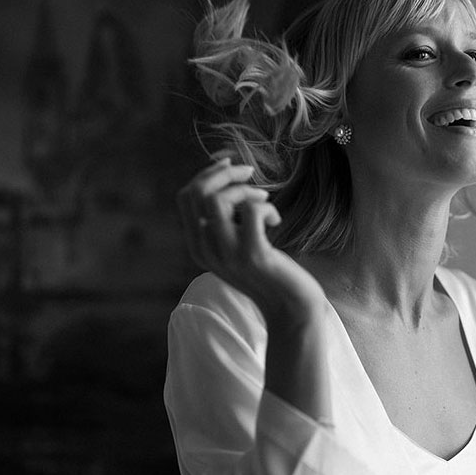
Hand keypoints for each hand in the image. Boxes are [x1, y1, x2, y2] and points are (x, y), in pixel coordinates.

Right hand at [177, 157, 325, 323]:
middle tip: (249, 173)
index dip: (206, 174)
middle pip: (197, 193)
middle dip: (223, 173)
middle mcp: (206, 251)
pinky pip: (250, 210)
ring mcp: (228, 254)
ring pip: (217, 200)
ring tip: (264, 200)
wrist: (290, 308)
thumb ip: (225, 220)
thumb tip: (225, 174)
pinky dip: (266, 207)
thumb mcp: (237, 246)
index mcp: (198, 246)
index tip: (229, 166)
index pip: (185, 197)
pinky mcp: (253, 255)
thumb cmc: (268, 272)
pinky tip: (276, 221)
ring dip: (243, 190)